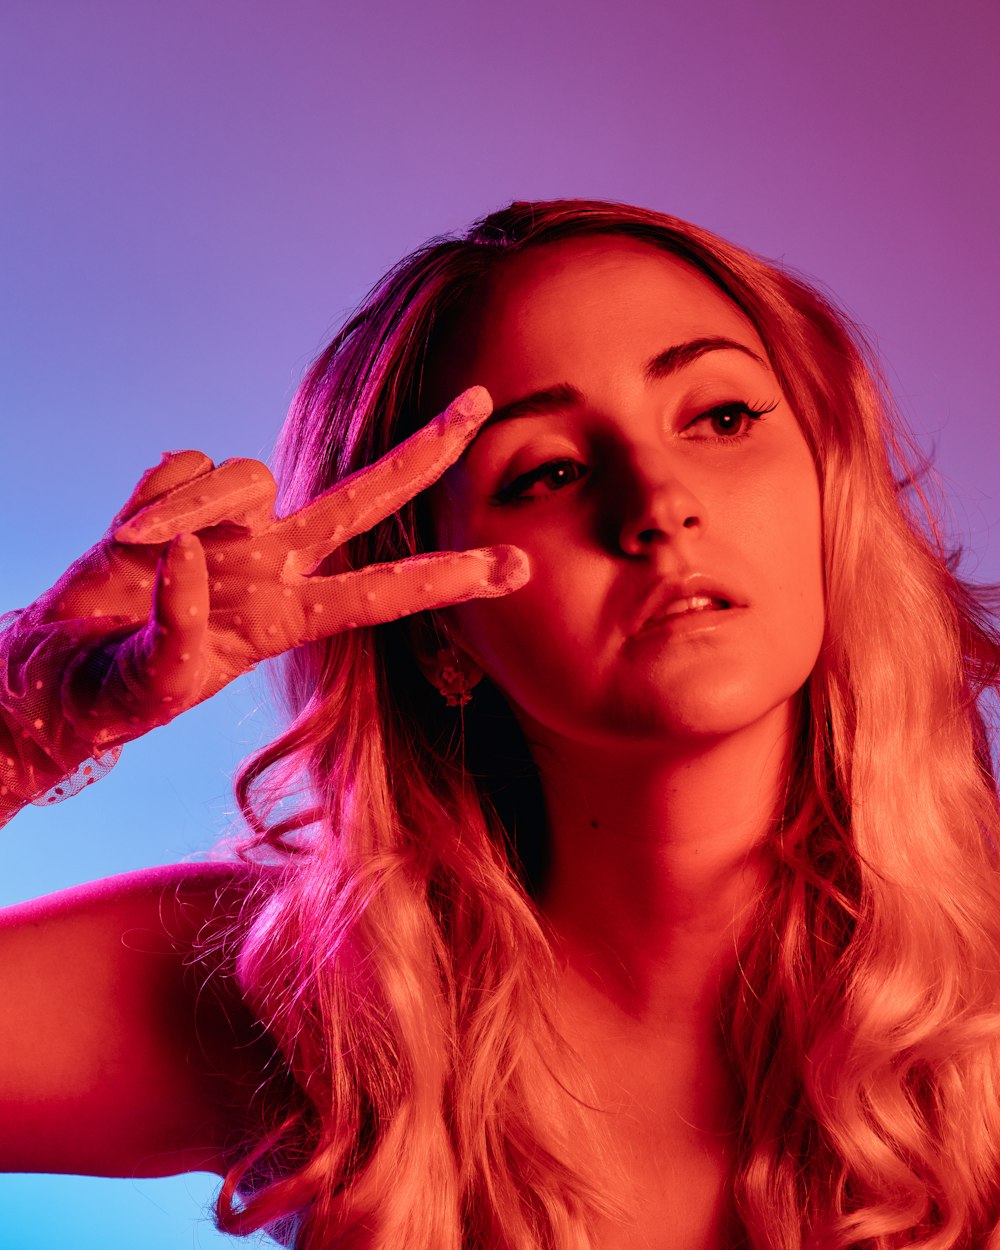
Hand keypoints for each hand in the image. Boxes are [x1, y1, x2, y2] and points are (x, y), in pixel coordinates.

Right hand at [0, 386, 528, 812]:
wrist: (56, 669)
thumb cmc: (114, 692)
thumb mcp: (153, 684)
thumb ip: (178, 630)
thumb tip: (193, 553)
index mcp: (286, 618)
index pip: (381, 595)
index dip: (448, 580)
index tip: (518, 567)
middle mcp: (273, 562)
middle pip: (363, 497)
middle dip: (425, 452)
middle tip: (484, 401)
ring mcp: (229, 524)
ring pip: (246, 475)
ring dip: (192, 508)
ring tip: (138, 553)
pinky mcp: (179, 494)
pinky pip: (183, 466)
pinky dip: (152, 500)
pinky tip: (128, 540)